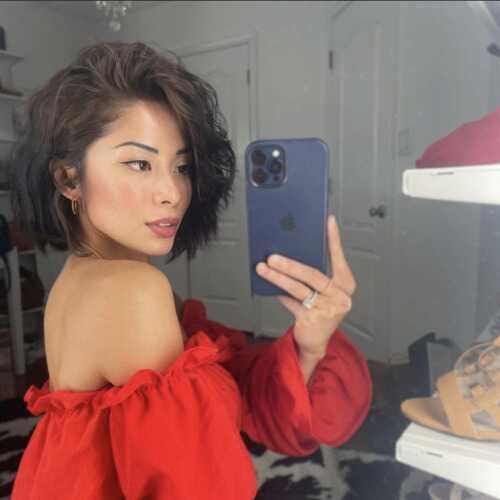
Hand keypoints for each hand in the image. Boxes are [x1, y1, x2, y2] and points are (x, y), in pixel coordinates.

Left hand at [255, 215, 355, 356]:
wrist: (316, 341)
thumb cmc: (319, 309)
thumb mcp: (323, 291)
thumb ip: (314, 274)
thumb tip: (289, 251)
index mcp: (346, 284)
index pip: (338, 258)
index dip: (333, 240)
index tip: (328, 221)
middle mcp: (340, 297)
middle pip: (313, 275)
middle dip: (291, 264)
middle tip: (273, 256)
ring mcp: (328, 310)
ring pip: (299, 288)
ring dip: (278, 277)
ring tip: (263, 268)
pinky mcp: (312, 320)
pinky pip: (291, 302)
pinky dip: (279, 293)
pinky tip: (267, 285)